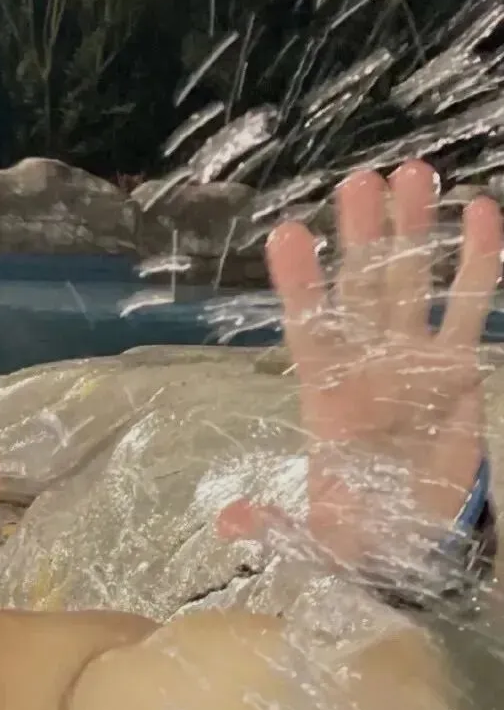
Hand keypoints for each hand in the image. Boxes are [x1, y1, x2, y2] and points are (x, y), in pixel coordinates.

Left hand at [220, 160, 501, 568]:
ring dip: (413, 233)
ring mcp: (413, 360)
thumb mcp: (315, 535)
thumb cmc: (354, 527)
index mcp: (326, 394)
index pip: (308, 329)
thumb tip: (231, 524)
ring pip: (413, 285)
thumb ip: (278, 524)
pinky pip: (469, 310)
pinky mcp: (458, 370)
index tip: (287, 233)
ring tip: (411, 174)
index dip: (300, 285)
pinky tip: (479, 213)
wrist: (410, 536)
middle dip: (360, 237)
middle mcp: (366, 364)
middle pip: (362, 290)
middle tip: (357, 181)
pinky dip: (476, 264)